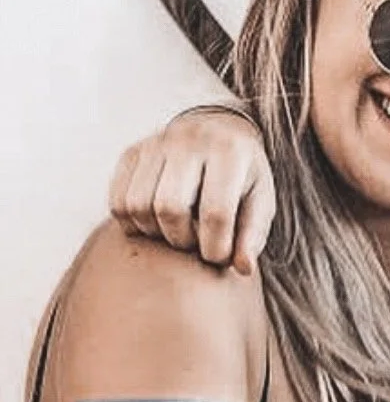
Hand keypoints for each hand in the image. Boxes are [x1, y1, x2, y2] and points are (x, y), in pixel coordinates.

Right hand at [109, 107, 274, 273]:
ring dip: (154, 232)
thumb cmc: (242, 175)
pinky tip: (154, 223)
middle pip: (169, 208)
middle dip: (181, 239)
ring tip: (176, 231)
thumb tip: (243, 268)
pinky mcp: (132, 152)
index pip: (216, 212)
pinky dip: (132, 223)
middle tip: (195, 242)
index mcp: (230, 151)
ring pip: (137, 205)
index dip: (216, 248)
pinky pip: (118, 200)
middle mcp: (191, 140)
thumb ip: (253, 234)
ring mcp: (157, 143)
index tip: (218, 256)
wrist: (220, 133)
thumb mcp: (260, 200)